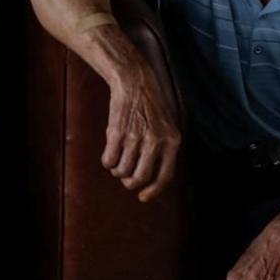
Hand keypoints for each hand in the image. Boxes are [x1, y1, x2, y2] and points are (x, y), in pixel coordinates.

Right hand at [102, 68, 181, 201]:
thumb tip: (149, 181)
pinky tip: (109, 155)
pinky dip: (107, 162)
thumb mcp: (167, 127)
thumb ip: (163, 151)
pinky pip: (109, 160)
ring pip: (122, 171)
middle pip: (141, 177)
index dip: (153, 191)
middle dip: (130, 183)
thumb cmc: (151, 107)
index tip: (143, 197)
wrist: (135, 82)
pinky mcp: (117, 133)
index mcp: (172, 141)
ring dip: (117, 171)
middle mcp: (155, 141)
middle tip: (126, 179)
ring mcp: (135, 137)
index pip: (165, 176)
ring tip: (117, 163)